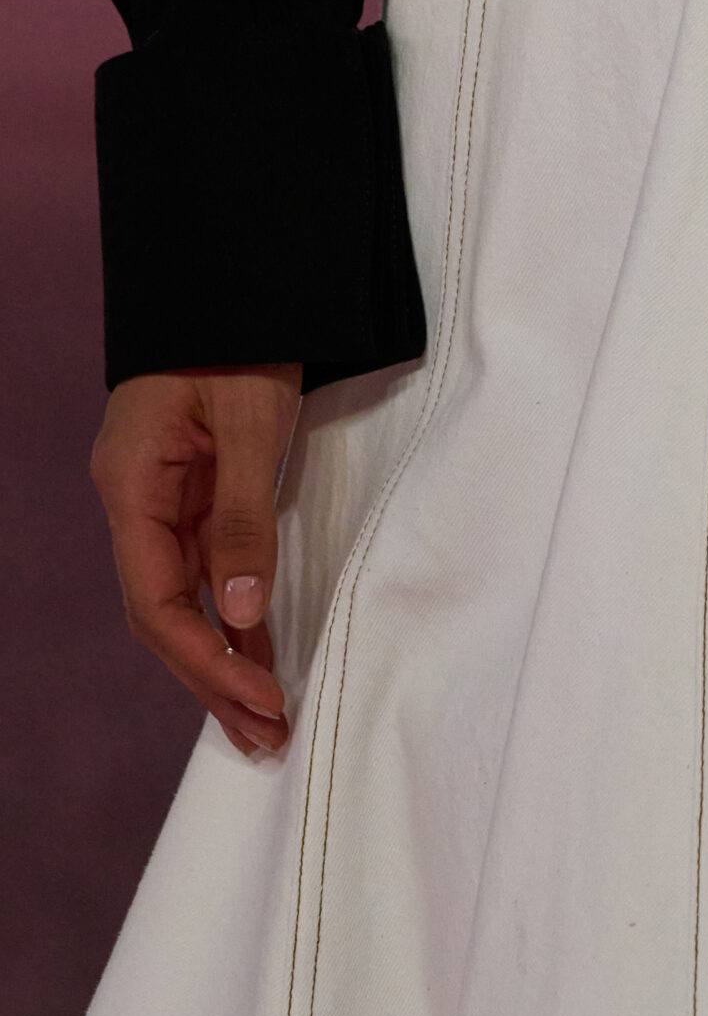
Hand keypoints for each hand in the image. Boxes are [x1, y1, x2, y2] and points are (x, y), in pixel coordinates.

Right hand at [91, 365, 303, 756]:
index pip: (156, 600)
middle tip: (268, 733)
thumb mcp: (248, 423)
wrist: (234, 282)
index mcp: (132, 486)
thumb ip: (242, 514)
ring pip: (183, 600)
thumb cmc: (238, 338)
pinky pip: (204, 571)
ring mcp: (160, 499)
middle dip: (212, 679)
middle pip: (163, 614)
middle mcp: (136, 501)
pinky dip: (232, 617)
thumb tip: (241, 608)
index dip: (204, 659)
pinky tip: (259, 659)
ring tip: (265, 721)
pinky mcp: (192, 492)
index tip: (260, 698)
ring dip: (223, 660)